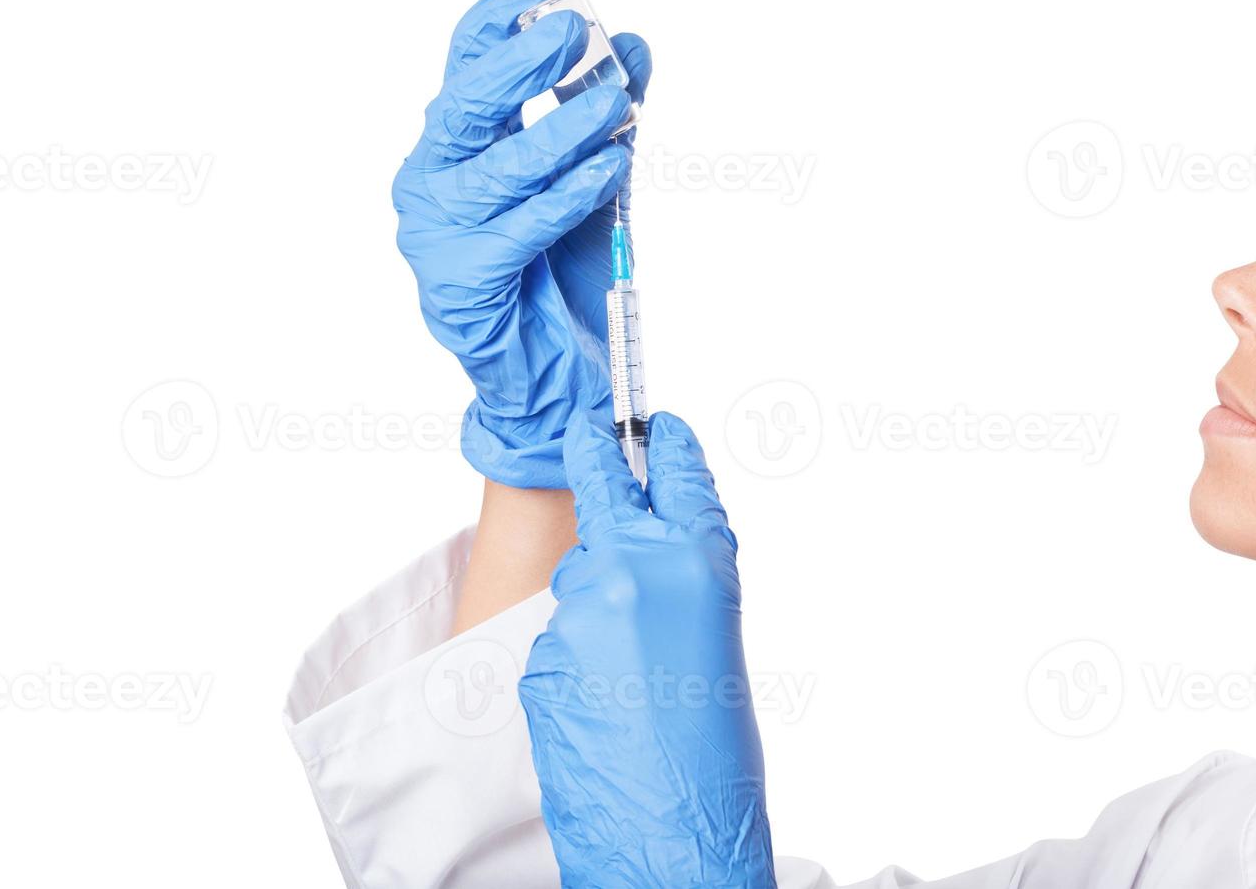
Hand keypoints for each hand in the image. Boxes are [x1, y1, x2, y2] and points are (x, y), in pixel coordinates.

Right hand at [393, 0, 652, 488]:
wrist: (554, 375)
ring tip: (613, 107)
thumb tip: (635, 46)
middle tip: (571, 34)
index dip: (503, 10)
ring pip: (498, 168)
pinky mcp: (459, 284)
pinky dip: (568, 195)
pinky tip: (608, 168)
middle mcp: (431, 180)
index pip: (466, 59)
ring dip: (561, 131)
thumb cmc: (562, 273)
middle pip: (465, 104)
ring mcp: (436, 234)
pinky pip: (519, 228)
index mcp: (454, 144)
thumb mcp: (595, 176)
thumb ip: (609, 112)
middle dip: (521, 64)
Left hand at [519, 410, 775, 886]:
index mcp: (696, 565)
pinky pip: (560, 638)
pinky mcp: (539, 652)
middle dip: (594, 463)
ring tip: (633, 674)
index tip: (649, 421)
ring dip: (595, 605)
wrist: (669, 834)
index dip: (662, 444)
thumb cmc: (712, 758)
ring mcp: (576, 610)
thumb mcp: (716, 648)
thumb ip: (680, 588)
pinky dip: (577, 657)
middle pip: (604, 494)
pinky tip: (605, 699)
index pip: (673, 474)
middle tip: (585, 433)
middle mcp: (631, 571)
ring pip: (577, 580)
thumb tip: (649, 562)